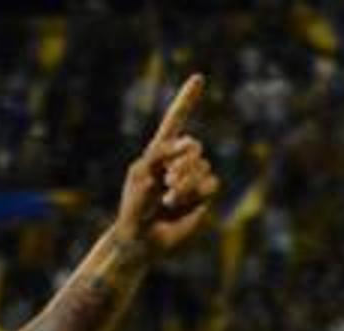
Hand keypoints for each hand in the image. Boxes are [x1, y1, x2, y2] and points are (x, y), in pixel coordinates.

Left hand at [113, 74, 218, 258]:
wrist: (140, 239)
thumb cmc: (133, 208)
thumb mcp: (141, 175)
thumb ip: (162, 154)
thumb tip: (188, 143)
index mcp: (159, 152)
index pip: (176, 121)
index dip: (187, 100)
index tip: (198, 78)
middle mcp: (177, 162)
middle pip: (194, 146)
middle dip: (183, 161)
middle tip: (167, 179)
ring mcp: (191, 179)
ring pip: (203, 167)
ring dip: (185, 182)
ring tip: (167, 198)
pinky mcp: (201, 196)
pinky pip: (210, 184)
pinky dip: (194, 193)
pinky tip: (176, 204)